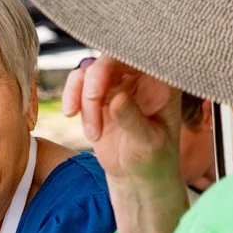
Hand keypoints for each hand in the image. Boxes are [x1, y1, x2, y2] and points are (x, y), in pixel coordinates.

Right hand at [62, 55, 181, 186]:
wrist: (137, 177)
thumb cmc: (153, 160)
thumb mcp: (148, 143)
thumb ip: (133, 120)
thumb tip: (118, 98)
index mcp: (161, 81)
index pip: (141, 56)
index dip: (119, 57)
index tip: (104, 73)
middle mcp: (140, 76)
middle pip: (110, 59)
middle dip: (94, 82)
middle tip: (89, 105)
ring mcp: (118, 84)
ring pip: (90, 69)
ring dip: (81, 96)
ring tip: (91, 134)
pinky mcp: (98, 95)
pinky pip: (78, 83)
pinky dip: (72, 97)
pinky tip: (72, 116)